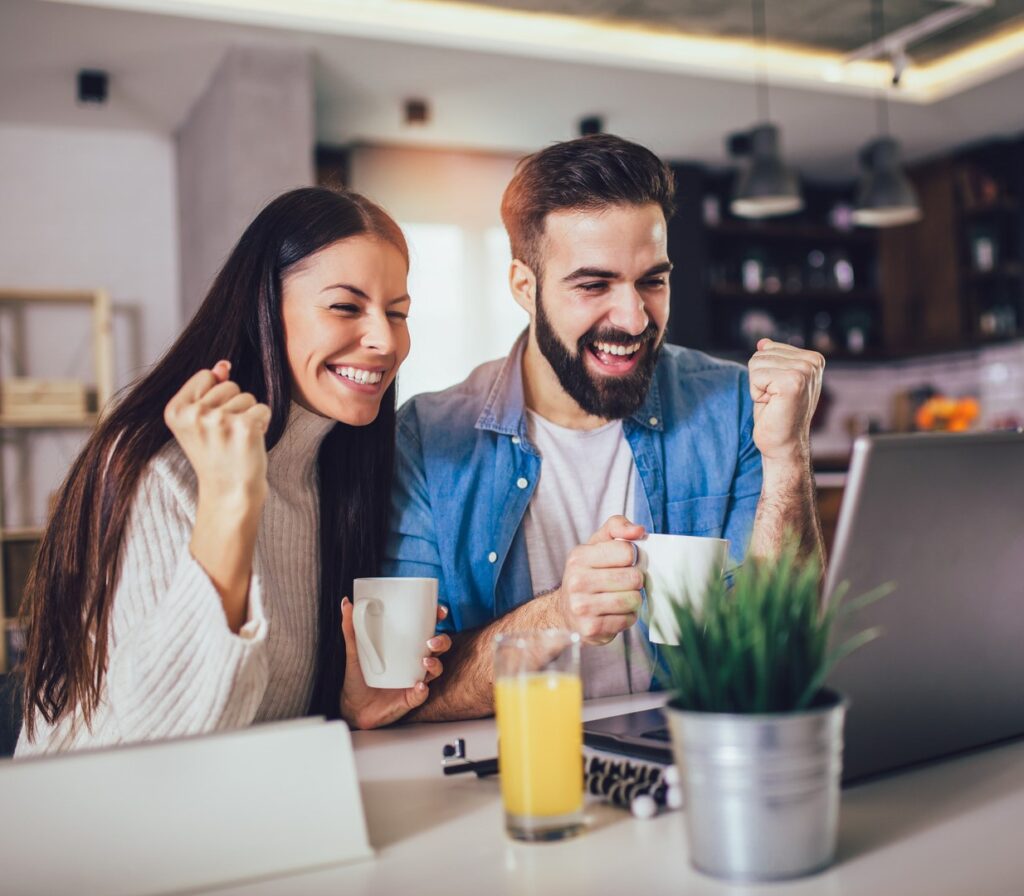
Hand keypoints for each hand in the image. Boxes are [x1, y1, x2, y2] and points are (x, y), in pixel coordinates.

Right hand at [164, 360, 271, 507]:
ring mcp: (219, 420)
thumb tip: (224, 364)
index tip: (210, 422)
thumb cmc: (217, 454)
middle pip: (229, 384)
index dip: (215, 396)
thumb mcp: (202, 420)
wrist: (229, 491)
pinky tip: (250, 441)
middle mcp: (194, 414)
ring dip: (248, 415)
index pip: (206, 376)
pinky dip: (262, 423)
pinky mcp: (244, 426)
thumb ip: (210, 388)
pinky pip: (263, 408)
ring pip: (247, 396)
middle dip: (234, 406)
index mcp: (175, 410)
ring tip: (237, 439)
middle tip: (226, 434)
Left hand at [339, 598, 451, 728]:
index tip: (439, 611)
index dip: (438, 619)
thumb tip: (346, 604)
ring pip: (436, 669)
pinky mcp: (411, 698)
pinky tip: (419, 686)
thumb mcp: (354, 651)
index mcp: (407, 646)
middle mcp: (415, 661)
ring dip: (435, 664)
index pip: (428, 629)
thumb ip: (351, 629)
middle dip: (442, 641)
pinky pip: (422, 694)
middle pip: (439, 647)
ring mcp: (415, 679)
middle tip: (431, 641)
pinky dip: (422, 690)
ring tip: (425, 661)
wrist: (353, 707)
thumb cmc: (358, 677)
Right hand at [555, 515, 645, 645]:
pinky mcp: (591, 628)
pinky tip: (617, 613)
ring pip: (633, 600)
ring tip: (623, 597)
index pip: (626, 550)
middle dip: (636, 580)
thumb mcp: (597, 544)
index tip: (626, 562)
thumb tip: (639, 530)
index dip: (633, 557)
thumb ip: (617, 527)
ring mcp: (581, 606)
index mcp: (579, 556)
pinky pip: (627, 620)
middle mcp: (576, 581)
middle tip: (626, 583)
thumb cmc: (588, 573)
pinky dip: (628, 617)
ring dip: (634, 600)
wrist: (565, 610)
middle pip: (633, 577)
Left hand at [748, 339, 824, 464]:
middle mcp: (812, 362)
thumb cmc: (777, 414)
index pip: (768, 348)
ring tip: (774, 402)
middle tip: (775, 399)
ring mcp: (804, 371)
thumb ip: (773, 359)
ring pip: (756, 363)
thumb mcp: (774, 381)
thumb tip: (762, 342)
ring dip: (758, 387)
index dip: (765, 373)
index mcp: (813, 359)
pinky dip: (756, 394)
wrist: (783, 444)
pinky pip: (755, 376)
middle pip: (760, 354)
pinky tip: (772, 405)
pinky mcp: (793, 382)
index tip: (779, 392)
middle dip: (759, 379)